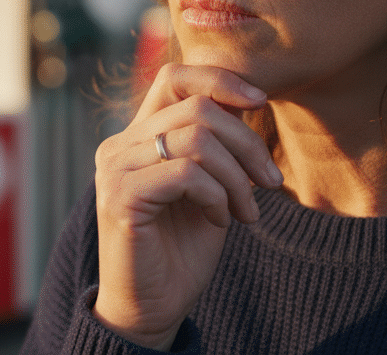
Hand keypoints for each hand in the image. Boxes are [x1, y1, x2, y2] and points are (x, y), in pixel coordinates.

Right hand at [92, 63, 281, 349]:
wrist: (153, 307)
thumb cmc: (182, 248)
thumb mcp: (210, 186)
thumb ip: (217, 145)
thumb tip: (252, 99)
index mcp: (138, 136)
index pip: (174, 78)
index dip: (220, 79)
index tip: (260, 102)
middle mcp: (119, 145)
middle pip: (197, 109)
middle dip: (248, 143)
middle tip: (271, 183)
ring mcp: (115, 169)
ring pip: (197, 139)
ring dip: (238, 178)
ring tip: (247, 211)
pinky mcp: (119, 197)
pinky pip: (186, 174)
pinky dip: (217, 196)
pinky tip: (221, 221)